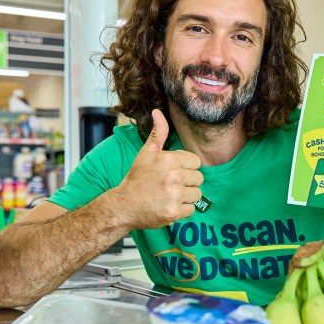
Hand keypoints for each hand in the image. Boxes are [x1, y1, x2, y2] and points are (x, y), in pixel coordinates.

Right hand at [111, 109, 203, 228]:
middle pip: (199, 178)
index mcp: (168, 160)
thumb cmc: (137, 178)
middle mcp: (173, 176)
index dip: (186, 168)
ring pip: (197, 194)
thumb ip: (158, 133)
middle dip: (187, 183)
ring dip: (186, 197)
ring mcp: (174, 195)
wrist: (124, 205)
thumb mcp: (146, 153)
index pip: (196, 162)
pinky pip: (191, 209)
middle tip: (170, 186)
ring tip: (170, 196)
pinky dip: (182, 210)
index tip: (173, 172)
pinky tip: (168, 206)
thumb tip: (158, 111)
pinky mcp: (174, 212)